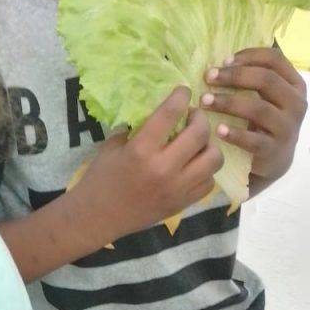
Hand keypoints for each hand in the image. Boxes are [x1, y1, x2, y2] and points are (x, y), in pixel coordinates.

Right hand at [72, 86, 223, 239]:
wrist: (97, 218)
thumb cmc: (100, 179)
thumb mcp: (113, 147)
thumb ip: (138, 129)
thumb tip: (161, 114)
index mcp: (141, 150)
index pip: (171, 113)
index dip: (181, 96)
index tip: (183, 92)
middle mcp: (163, 168)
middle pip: (200, 133)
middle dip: (199, 118)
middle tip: (192, 118)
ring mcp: (176, 188)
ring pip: (213, 158)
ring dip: (208, 145)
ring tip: (197, 144)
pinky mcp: (181, 203)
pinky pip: (208, 182)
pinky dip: (204, 171)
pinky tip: (193, 167)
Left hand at [201, 47, 306, 183]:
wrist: (273, 161)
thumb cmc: (263, 123)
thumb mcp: (265, 98)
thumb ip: (252, 80)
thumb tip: (220, 61)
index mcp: (294, 84)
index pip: (275, 59)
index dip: (249, 56)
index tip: (223, 60)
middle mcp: (295, 103)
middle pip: (266, 80)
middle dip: (234, 76)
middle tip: (208, 77)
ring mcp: (287, 128)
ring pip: (258, 108)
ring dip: (228, 102)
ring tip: (204, 101)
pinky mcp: (274, 150)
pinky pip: (253, 140)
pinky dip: (234, 134)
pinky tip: (217, 130)